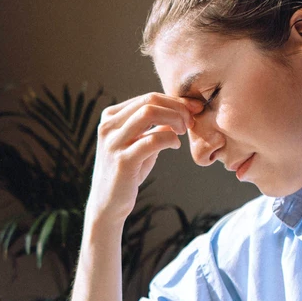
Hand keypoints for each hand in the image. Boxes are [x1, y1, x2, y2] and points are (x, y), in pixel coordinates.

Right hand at [86, 92, 194, 223]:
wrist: (109, 203)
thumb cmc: (128, 171)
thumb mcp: (140, 143)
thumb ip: (155, 126)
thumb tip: (181, 109)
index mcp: (110, 117)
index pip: (147, 97)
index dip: (174, 100)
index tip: (193, 108)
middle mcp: (108, 126)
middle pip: (149, 101)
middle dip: (176, 107)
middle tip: (190, 121)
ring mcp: (113, 143)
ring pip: (149, 113)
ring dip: (173, 118)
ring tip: (182, 131)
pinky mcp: (123, 161)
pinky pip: (152, 140)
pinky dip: (170, 138)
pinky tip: (175, 145)